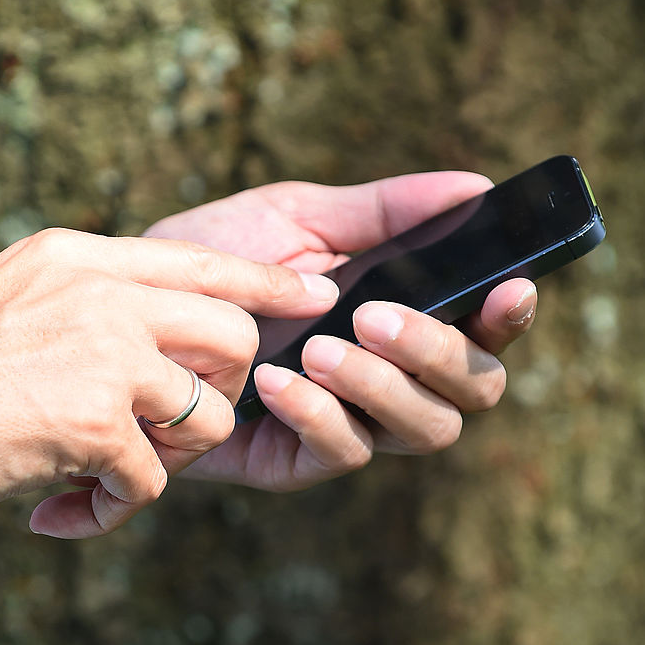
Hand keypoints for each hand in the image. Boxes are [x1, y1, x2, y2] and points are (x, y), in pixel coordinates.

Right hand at [0, 229, 337, 536]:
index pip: (201, 259)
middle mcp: (104, 293)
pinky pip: (156, 477)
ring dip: (174, 454)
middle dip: (223, 387)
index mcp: (82, 257)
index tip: (315, 291)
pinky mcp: (95, 422)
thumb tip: (147, 328)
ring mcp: (105, 354)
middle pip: (232, 335)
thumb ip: (85, 298)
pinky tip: (69, 499)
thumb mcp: (10, 292)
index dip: (267, 279)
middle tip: (172, 422)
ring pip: (210, 413)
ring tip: (113, 465)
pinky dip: (120, 501)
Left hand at [144, 172, 537, 490]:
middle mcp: (389, 377)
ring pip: (422, 429)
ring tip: (319, 346)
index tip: (507, 285)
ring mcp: (347, 421)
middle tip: (375, 315)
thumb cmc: (222, 255)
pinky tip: (276, 378)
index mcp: (403, 318)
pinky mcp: (294, 460)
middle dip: (438, 353)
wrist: (135, 300)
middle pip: (471, 392)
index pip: (485, 332)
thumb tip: (475, 184)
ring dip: (380, 385)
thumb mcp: (299, 217)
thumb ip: (384, 211)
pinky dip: (319, 413)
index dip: (509, 317)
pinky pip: (340, 452)